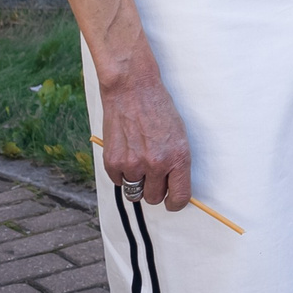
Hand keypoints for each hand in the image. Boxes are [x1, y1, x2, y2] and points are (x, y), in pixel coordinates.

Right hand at [97, 66, 191, 211]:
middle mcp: (156, 163)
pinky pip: (117, 181)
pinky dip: (121, 173)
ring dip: (136, 182)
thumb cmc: (159, 110)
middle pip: (153, 198)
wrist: (132, 90)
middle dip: (154, 189)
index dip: (175, 203)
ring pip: (134, 193)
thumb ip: (175, 162)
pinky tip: (126, 153)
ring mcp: (133, 164)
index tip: (172, 201)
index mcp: (178, 157)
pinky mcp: (112, 162)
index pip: (179, 197)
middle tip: (153, 173)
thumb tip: (172, 186)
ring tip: (138, 162)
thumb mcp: (178, 135)